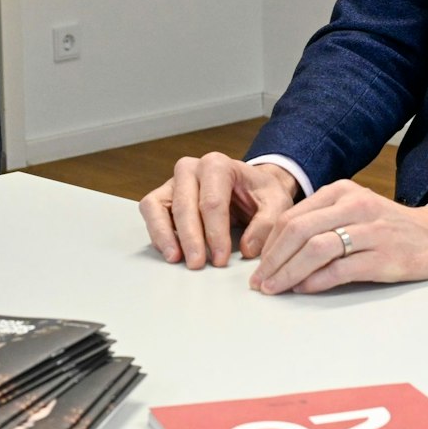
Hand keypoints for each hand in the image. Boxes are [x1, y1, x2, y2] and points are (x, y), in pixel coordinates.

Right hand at [140, 155, 297, 269]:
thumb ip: (266, 225)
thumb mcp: (276, 204)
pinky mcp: (163, 196)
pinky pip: (151, 212)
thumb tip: (247, 249)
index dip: (215, 233)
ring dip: (164, 234)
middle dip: (190, 238)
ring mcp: (173, 182)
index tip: (221, 259)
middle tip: (197, 264)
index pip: (212, 201)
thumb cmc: (261, 193)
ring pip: (157, 205)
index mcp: (218, 164)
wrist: (251, 186)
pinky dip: (156, 232)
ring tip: (175, 258)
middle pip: (184, 205)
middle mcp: (191, 168)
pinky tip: (170, 251)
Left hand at [250, 181, 427, 294]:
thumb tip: (277, 251)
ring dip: (288, 272)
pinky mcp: (382, 257)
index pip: (291, 216)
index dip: (268, 244)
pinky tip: (303, 289)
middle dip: (272, 260)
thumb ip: (319, 222)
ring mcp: (369, 231)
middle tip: (259, 282)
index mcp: (340, 192)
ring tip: (274, 288)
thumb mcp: (353, 210)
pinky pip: (339, 269)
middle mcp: (354, 206)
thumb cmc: (387, 227)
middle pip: (298, 231)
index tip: (257, 265)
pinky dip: (315, 281)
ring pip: (315, 249)